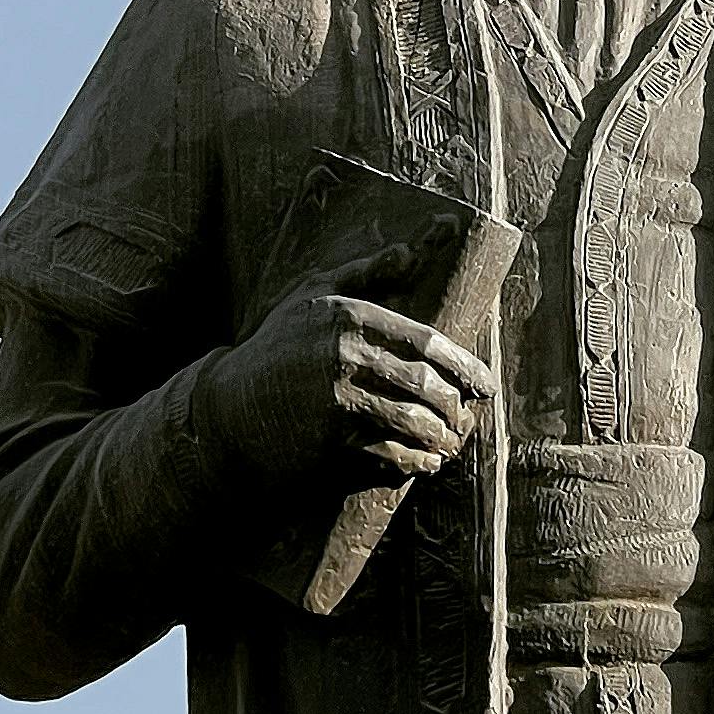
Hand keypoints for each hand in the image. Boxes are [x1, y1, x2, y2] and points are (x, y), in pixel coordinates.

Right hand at [196, 275, 494, 497]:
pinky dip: (416, 460)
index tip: (487, 384)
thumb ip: (364, 272)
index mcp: (347, 316)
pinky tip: (427, 462)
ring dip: (441, 436)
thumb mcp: (311, 297)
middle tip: (468, 418)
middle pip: (425, 383)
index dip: (464, 366)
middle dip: (455, 406)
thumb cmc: (275, 349)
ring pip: (412, 420)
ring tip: (451, 442)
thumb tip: (412, 251)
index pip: (425, 341)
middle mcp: (344, 354)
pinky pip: (389, 452)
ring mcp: (336, 398)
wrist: (227, 409)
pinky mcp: (328, 439)